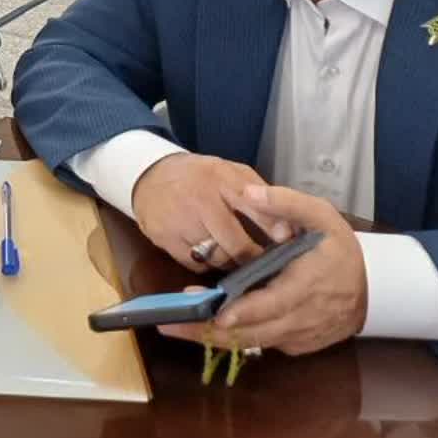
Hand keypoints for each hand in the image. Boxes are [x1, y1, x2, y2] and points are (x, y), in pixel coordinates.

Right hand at [132, 152, 274, 272]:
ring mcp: (180, 221)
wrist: (150, 176)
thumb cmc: (200, 177)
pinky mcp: (166, 239)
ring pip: (218, 258)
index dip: (271, 227)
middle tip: (260, 260)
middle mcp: (200, 200)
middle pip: (236, 244)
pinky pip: (197, 265)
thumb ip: (258, 193)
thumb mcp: (229, 172)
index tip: (285, 241)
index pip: (253, 206)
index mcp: (220, 178)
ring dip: (229, 260)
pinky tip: (207, 251)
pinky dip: (206, 263)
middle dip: (252, 256)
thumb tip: (288, 227)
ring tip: (232, 253)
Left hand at [160, 182, 366, 355]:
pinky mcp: (297, 344)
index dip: (243, 312)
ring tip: (175, 326)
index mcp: (307, 285)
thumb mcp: (321, 215)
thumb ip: (286, 202)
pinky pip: (263, 344)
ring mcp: (300, 335)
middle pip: (253, 332)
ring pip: (253, 343)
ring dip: (214, 339)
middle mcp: (302, 317)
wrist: (376, 287)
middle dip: (209, 330)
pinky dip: (235, 339)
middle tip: (170, 323)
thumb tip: (251, 192)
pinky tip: (203, 328)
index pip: (272, 304)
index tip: (215, 313)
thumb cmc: (341, 247)